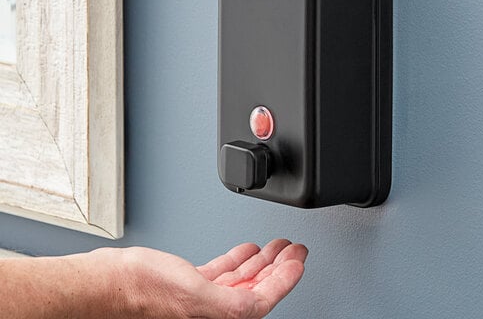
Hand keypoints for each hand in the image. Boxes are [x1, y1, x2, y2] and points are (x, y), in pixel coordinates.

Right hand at [111, 238, 307, 318]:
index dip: (286, 280)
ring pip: (241, 280)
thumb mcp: (195, 295)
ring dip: (262, 262)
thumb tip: (260, 302)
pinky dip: (237, 261)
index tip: (299, 261)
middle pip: (256, 289)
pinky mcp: (187, 286)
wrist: (107, 283)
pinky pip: (221, 274)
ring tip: (278, 246)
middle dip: (279, 267)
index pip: (262, 301)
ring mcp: (199, 299)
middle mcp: (210, 313)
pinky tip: (247, 251)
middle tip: (295, 250)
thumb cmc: (140, 291)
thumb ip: (231, 301)